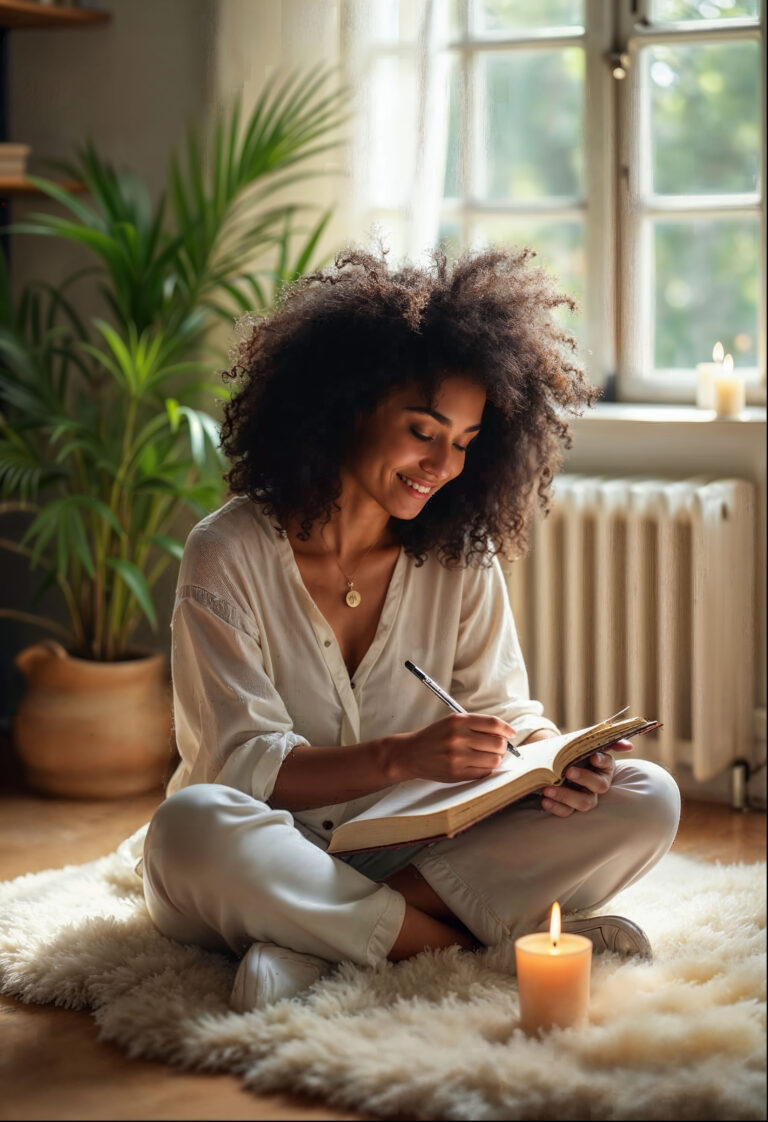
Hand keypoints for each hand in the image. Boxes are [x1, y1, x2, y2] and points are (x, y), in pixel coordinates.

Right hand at [391, 713, 516, 783]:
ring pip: (494, 760)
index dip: (506, 729)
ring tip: (488, 756)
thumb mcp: (452, 721)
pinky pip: (484, 773)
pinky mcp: (457, 773)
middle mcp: (458, 738)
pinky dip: (486, 769)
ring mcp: (458, 757)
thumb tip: (504, 733)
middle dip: (502, 746)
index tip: (511, 733)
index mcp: (458, 721)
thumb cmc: (435, 736)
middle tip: (497, 747)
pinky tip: (479, 764)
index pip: (492, 724)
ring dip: (496, 758)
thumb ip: (476, 724)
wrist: (411, 754)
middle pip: (497, 743)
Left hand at [539, 738, 633, 817]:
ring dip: (566, 795)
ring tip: (548, 789)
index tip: (593, 757)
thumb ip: (603, 739)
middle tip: (568, 771)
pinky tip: (545, 800)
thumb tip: (628, 746)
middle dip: (584, 778)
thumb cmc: (569, 751)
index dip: (602, 761)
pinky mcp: (569, 807)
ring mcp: (584, 797)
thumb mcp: (581, 742)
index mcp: (603, 767)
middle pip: (600, 786)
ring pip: (584, 803)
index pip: (608, 764)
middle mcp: (597, 784)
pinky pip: (567, 812)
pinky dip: (556, 807)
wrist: (548, 763)